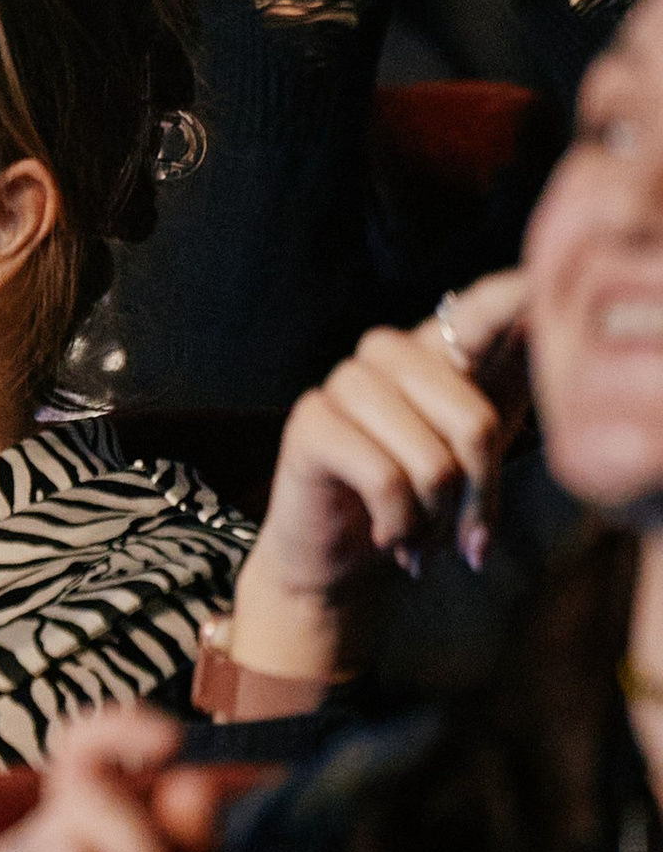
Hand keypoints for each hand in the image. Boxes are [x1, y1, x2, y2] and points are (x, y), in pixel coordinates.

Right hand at [227, 268, 530, 681]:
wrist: (339, 565)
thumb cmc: (416, 504)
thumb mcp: (476, 455)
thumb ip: (508, 400)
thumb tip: (541, 338)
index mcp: (438, 351)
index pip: (483, 309)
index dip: (514, 296)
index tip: (539, 285)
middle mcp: (390, 352)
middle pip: (475, 423)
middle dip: (478, 498)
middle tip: (463, 535)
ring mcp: (345, 381)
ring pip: (432, 461)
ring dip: (434, 521)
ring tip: (418, 536)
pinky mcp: (310, 420)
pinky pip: (386, 480)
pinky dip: (399, 527)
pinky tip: (387, 536)